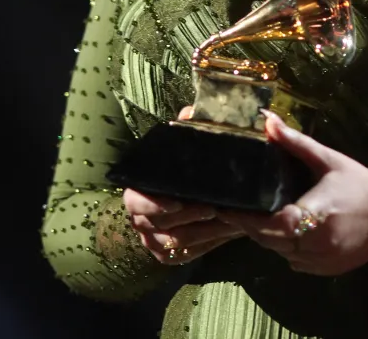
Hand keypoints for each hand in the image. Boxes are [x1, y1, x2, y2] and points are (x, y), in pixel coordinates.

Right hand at [122, 107, 245, 265]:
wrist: (193, 198)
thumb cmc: (184, 169)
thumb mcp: (185, 146)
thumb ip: (187, 128)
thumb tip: (189, 112)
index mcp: (138, 190)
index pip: (136, 201)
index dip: (155, 204)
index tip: (179, 200)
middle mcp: (140, 218)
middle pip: (159, 225)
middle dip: (188, 217)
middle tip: (214, 208)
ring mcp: (153, 240)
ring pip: (178, 242)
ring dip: (206, 231)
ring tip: (231, 218)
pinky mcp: (170, 255)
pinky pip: (189, 254)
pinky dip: (210, 243)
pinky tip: (230, 231)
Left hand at [216, 111, 367, 275]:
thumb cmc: (357, 182)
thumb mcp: (326, 159)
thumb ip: (295, 142)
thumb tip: (267, 120)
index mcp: (313, 215)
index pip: (269, 224)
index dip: (245, 219)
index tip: (226, 207)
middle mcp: (316, 243)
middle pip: (271, 241)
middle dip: (252, 228)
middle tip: (236, 211)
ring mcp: (323, 260)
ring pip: (282, 254)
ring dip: (269, 240)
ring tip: (255, 219)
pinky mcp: (329, 269)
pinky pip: (297, 263)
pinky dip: (287, 250)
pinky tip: (285, 234)